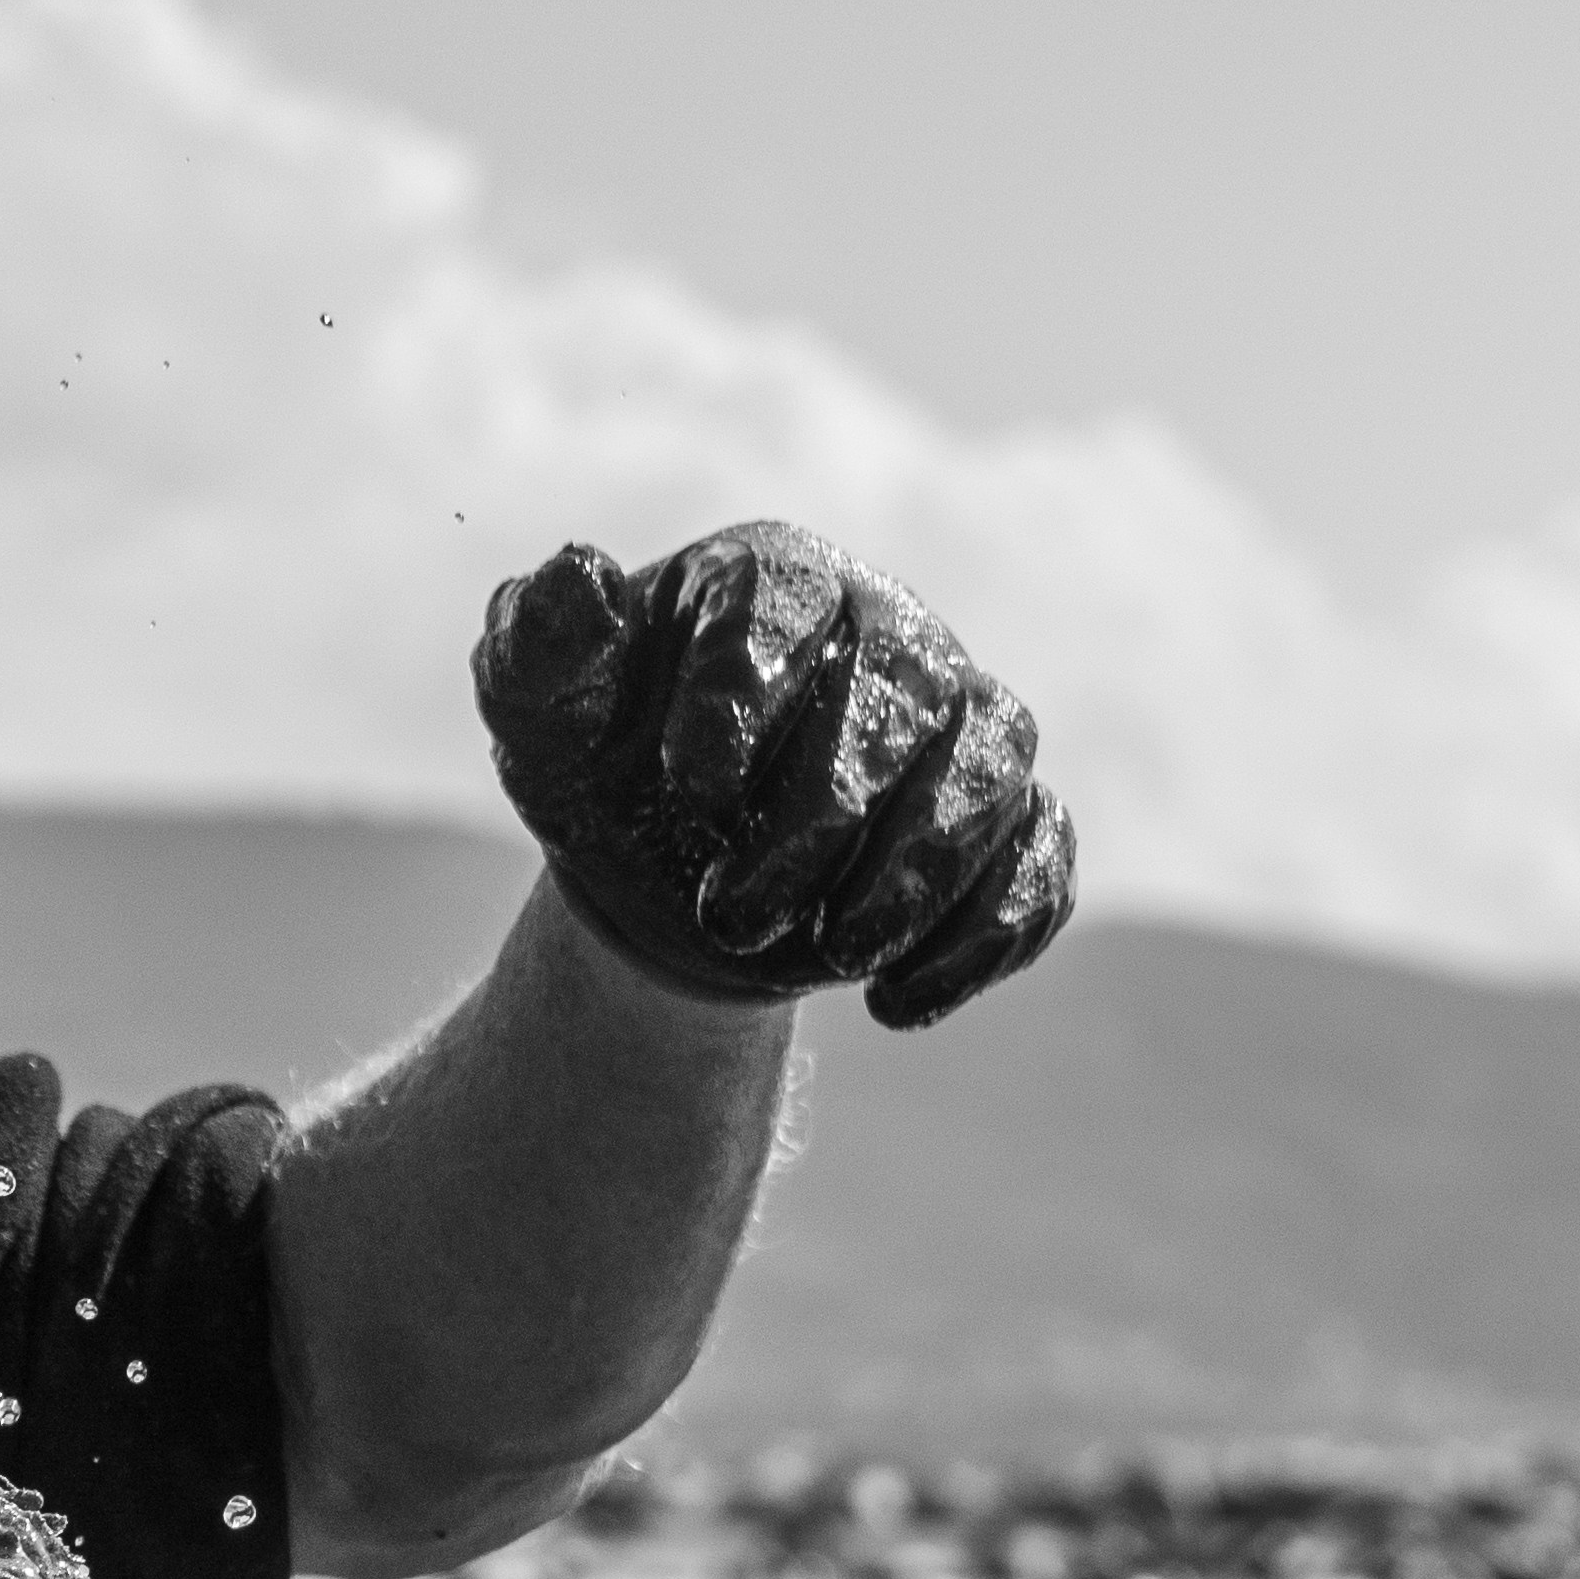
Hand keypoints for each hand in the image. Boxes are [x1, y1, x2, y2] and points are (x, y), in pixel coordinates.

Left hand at [467, 527, 1076, 1028]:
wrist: (671, 874)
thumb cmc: (607, 769)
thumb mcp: (541, 716)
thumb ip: (538, 644)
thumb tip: (574, 575)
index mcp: (775, 580)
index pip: (785, 602)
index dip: (739, 693)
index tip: (684, 795)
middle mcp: (890, 635)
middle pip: (901, 698)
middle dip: (822, 821)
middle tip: (734, 917)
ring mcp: (962, 728)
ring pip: (990, 775)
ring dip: (916, 878)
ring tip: (834, 958)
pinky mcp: (1009, 823)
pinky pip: (1041, 864)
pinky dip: (985, 937)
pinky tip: (897, 1003)